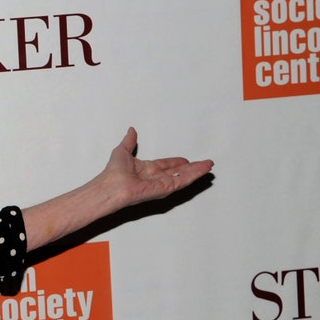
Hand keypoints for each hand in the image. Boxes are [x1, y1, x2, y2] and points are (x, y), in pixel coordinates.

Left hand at [97, 127, 213, 209]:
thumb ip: (129, 141)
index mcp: (146, 170)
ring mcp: (161, 184)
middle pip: (178, 172)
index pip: (165, 166)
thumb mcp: (122, 151)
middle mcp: (154, 178)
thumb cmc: (112, 173)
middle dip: (192, 168)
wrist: (111, 185)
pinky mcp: (165, 189)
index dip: (175, 163)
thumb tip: (131, 130)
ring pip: (183, 177)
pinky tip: (202, 170)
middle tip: (204, 163)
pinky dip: (193, 176)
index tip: (185, 159)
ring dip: (197, 171)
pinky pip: (182, 182)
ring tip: (208, 165)